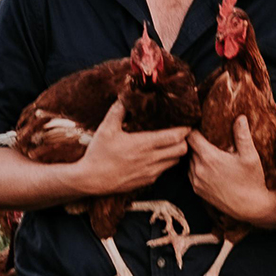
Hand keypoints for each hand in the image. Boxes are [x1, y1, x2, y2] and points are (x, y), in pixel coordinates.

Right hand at [73, 101, 189, 194]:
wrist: (90, 180)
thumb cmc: (98, 153)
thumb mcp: (106, 128)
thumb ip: (118, 110)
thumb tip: (126, 94)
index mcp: (144, 144)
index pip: (176, 136)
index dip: (185, 129)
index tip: (186, 122)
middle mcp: (151, 159)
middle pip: (182, 150)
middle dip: (184, 140)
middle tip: (179, 132)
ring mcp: (151, 172)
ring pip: (176, 161)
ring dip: (176, 152)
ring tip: (169, 143)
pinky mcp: (147, 181)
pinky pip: (164, 171)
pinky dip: (166, 162)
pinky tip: (157, 156)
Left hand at [187, 116, 275, 224]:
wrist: (250, 207)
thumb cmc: (251, 180)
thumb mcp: (250, 156)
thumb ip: (242, 135)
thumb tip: (240, 117)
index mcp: (209, 158)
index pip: (190, 137)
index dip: (194, 129)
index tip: (201, 125)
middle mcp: (198, 169)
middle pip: (189, 148)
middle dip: (196, 142)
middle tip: (207, 136)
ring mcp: (196, 181)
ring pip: (189, 161)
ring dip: (196, 155)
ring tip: (208, 151)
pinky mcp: (197, 190)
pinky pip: (191, 173)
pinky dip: (196, 167)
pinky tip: (209, 166)